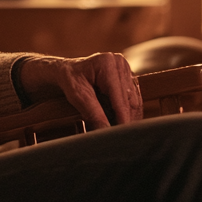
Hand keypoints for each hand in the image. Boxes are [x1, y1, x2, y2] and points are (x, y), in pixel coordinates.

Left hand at [17, 52, 141, 129]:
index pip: (120, 97)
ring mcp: (126, 68)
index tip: (122, 134)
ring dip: (129, 116)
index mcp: (108, 64)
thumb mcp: (77, 96)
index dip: (123, 117)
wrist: (67, 70)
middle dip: (126, 119)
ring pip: (134, 100)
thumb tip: (106, 131)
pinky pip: (133, 97)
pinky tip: (121, 120)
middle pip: (130, 99)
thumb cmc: (70, 79)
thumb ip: (93, 113)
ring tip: (121, 131)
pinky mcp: (128, 76)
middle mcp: (120, 63)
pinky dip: (128, 111)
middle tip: (122, 137)